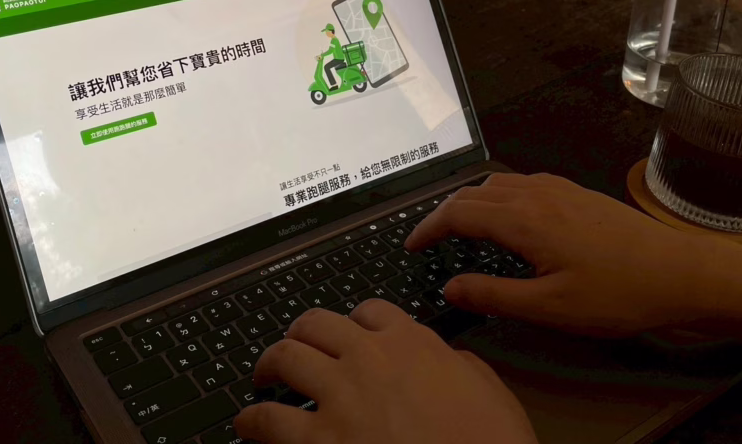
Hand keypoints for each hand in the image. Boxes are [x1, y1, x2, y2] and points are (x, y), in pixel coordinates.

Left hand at [234, 302, 538, 443]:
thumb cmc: (492, 443)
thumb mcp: (487, 389)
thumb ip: (456, 363)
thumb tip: (444, 359)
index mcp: (411, 342)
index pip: (369, 311)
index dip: (354, 321)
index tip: (348, 333)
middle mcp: (368, 359)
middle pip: (316, 323)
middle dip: (301, 332)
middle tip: (295, 345)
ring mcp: (339, 397)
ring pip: (286, 356)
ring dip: (270, 363)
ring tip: (264, 375)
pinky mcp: (318, 441)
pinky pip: (268, 419)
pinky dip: (253, 419)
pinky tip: (249, 424)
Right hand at [406, 173, 731, 337]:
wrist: (680, 271)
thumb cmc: (616, 293)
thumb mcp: (550, 307)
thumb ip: (494, 295)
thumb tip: (450, 287)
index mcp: (523, 219)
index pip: (458, 213)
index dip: (428, 228)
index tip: (411, 247)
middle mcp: (535, 193)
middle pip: (472, 192)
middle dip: (443, 212)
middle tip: (428, 240)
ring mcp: (557, 188)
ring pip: (496, 182)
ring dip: (469, 200)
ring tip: (459, 228)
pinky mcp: (575, 192)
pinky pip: (519, 182)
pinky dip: (496, 195)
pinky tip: (506, 217)